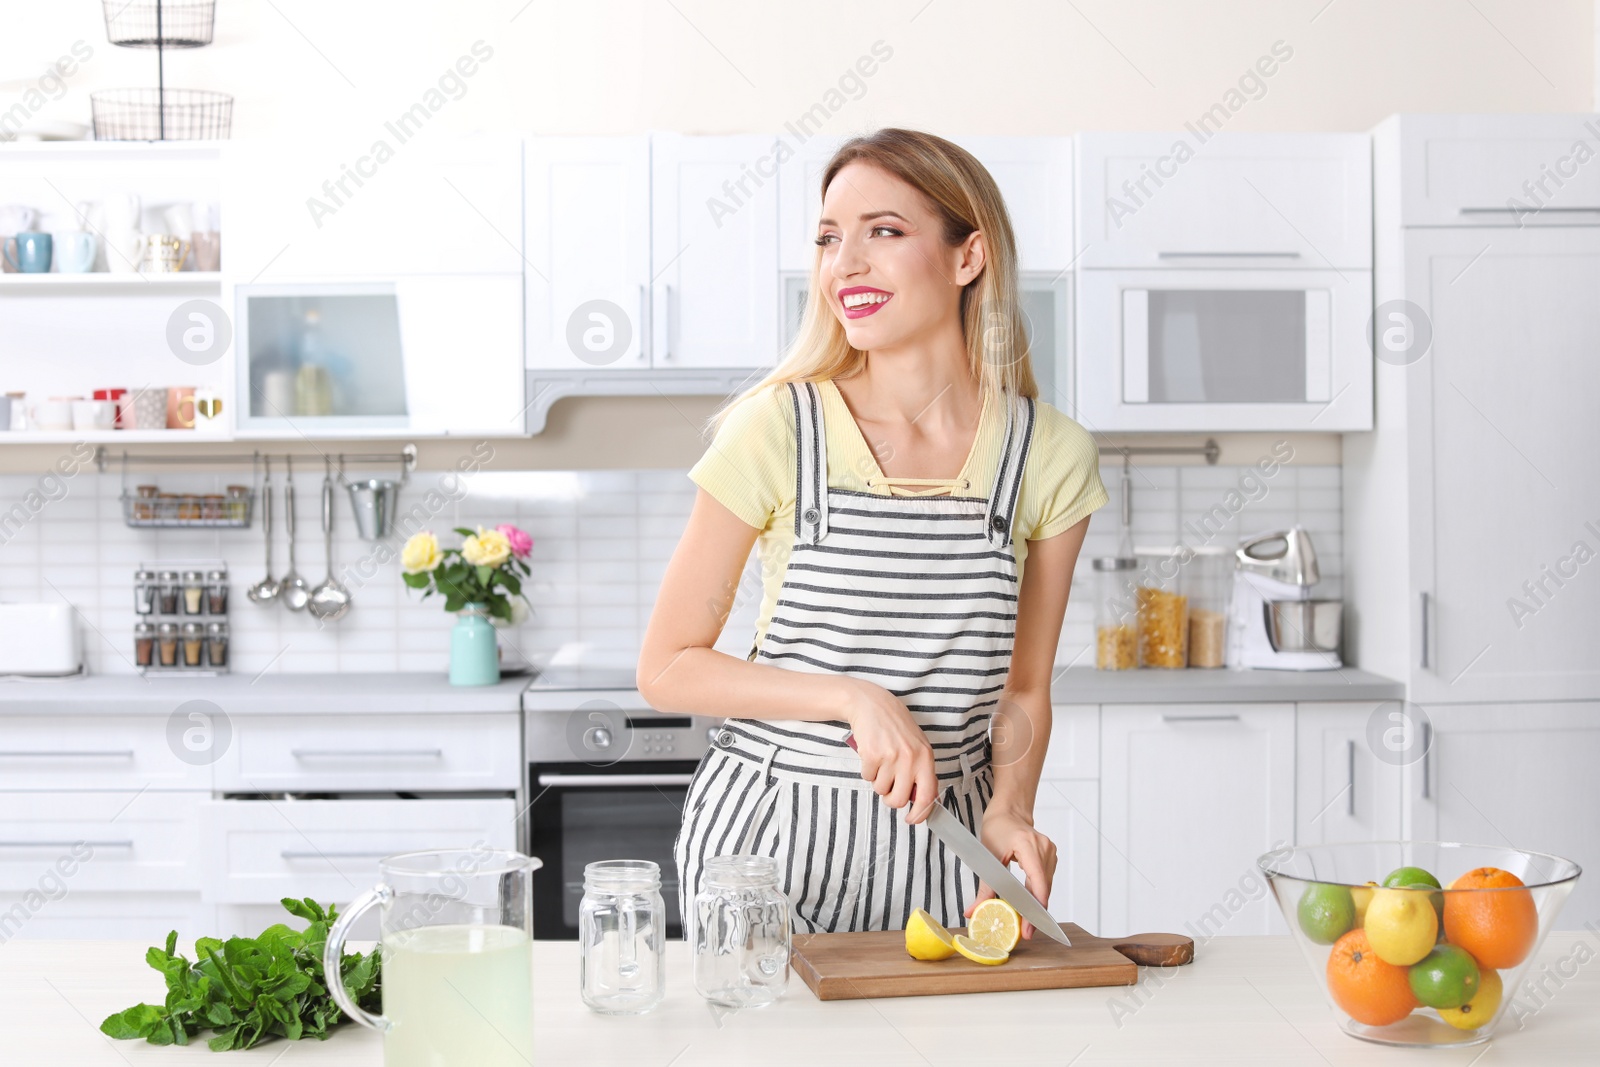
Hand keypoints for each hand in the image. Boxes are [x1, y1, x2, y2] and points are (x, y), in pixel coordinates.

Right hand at [838, 677, 937, 823]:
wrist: (872, 704)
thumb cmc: (896, 726)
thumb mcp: (917, 746)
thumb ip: (921, 771)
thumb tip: (921, 801)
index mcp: (926, 757)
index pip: (928, 795)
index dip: (920, 814)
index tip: (912, 819)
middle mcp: (910, 758)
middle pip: (900, 799)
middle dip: (891, 799)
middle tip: (889, 789)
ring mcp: (890, 757)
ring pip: (881, 790)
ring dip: (878, 782)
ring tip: (881, 763)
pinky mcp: (871, 755)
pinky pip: (867, 777)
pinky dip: (867, 770)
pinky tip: (871, 754)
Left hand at [963, 806, 1056, 939]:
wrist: (1009, 811)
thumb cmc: (997, 828)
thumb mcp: (987, 856)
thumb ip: (984, 887)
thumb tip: (972, 912)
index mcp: (1028, 845)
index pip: (1037, 882)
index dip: (1034, 907)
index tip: (1028, 927)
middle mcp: (1044, 848)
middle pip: (1043, 888)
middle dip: (1035, 912)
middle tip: (1025, 933)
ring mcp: (1050, 852)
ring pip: (1045, 887)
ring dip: (1036, 904)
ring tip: (1026, 923)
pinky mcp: (1050, 857)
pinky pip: (1045, 881)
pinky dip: (1037, 894)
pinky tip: (1028, 906)